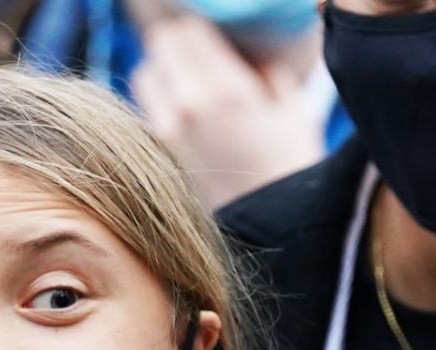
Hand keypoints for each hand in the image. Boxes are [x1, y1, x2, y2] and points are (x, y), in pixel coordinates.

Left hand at [131, 14, 323, 208]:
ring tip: (182, 82)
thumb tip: (248, 58)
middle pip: (160, 46)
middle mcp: (188, 106)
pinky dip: (156, 104)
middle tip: (193, 54)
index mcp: (225, 88)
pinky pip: (144, 111)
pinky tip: (178, 115)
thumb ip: (266, 71)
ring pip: (144, 76)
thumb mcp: (292, 108)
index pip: (188, 30)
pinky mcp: (159, 156)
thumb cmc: (290, 170)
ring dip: (160, 71)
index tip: (209, 38)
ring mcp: (168, 133)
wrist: (270, 232)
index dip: (199, 29)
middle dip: (176, 45)